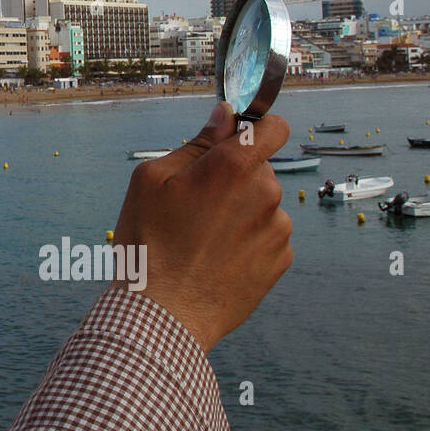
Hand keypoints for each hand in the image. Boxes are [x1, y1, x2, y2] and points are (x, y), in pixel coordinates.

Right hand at [110, 101, 292, 351]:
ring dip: (241, 211)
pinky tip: (216, 257)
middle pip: (259, 169)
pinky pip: (266, 237)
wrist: (164, 313)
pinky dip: (247, 241)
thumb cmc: (149, 242)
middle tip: (195, 203)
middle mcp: (265, 193)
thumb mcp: (151, 180)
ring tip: (202, 238)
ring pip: (262, 204)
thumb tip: (225, 116)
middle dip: (233, 178)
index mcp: (233, 166)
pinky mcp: (280, 262)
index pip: (273, 128)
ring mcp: (277, 230)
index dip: (257, 128)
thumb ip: (196, 143)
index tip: (237, 139)